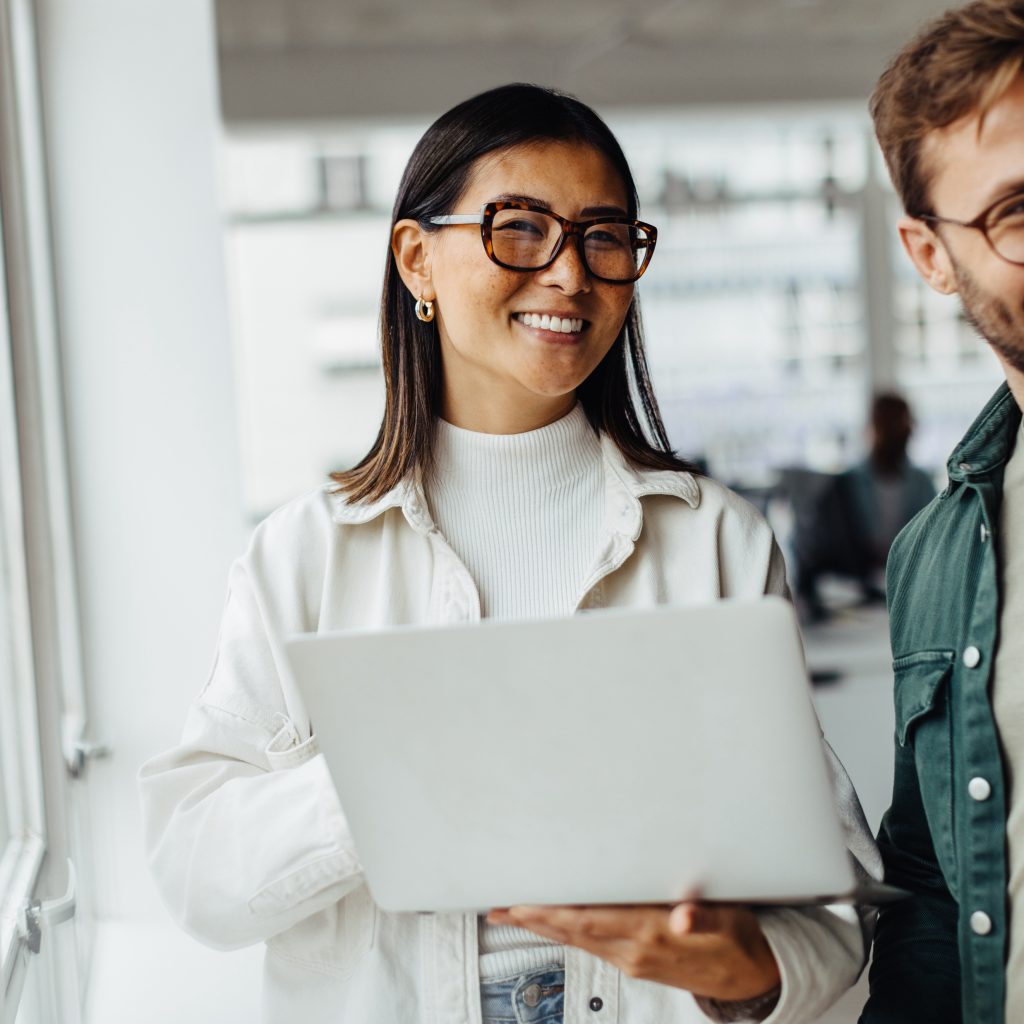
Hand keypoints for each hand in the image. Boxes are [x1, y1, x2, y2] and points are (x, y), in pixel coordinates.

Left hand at [486, 902, 779, 1002]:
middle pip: (573, 932)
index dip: (553, 911)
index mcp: (652, 935)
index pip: (589, 920)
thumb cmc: (738, 940)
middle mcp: (635, 952)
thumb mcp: (728, 921)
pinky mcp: (635, 964)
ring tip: (513, 913)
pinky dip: (565, 934)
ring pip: (577, 941)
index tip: (524, 901)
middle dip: (534, 919)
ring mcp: (632, 962)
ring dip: (544, 927)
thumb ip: (702, 916)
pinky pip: (590, 946)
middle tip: (500, 906)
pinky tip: (553, 926)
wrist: (751, 979)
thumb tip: (684, 915)